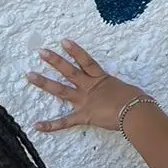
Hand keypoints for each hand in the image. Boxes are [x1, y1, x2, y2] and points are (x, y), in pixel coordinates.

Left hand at [26, 40, 146, 131]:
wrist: (135, 113)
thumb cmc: (137, 101)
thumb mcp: (128, 90)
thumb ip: (121, 90)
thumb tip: (128, 94)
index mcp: (102, 79)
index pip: (86, 61)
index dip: (75, 51)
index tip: (63, 41)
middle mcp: (90, 88)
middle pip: (69, 71)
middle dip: (55, 61)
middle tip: (41, 52)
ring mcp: (85, 101)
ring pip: (61, 90)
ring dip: (44, 83)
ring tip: (30, 75)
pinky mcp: (84, 116)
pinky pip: (65, 122)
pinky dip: (51, 125)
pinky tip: (37, 125)